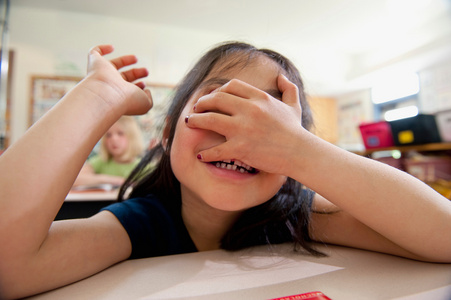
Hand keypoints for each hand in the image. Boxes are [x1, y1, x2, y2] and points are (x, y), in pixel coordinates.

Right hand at [86, 45, 152, 115]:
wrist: (107, 94)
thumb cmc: (126, 101)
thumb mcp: (145, 103)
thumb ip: (149, 98)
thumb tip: (147, 91)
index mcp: (119, 96)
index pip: (128, 90)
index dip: (138, 86)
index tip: (144, 85)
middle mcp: (110, 86)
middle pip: (123, 77)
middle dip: (136, 73)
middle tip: (146, 72)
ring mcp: (102, 73)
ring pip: (112, 65)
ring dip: (125, 60)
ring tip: (136, 58)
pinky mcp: (95, 62)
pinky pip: (94, 53)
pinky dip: (102, 49)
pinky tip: (112, 48)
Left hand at [185, 74, 306, 175]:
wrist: (300, 153)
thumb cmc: (295, 131)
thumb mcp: (294, 105)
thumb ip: (288, 88)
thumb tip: (281, 76)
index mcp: (259, 98)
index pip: (231, 86)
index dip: (218, 90)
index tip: (212, 98)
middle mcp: (250, 110)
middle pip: (216, 99)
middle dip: (202, 103)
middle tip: (195, 109)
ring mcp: (244, 129)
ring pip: (210, 119)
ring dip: (196, 121)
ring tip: (190, 124)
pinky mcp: (241, 148)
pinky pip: (216, 149)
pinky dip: (206, 152)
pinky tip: (201, 155)